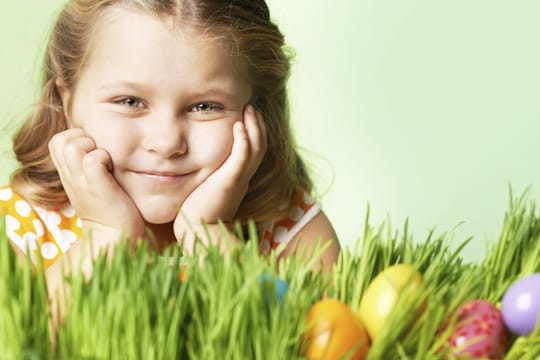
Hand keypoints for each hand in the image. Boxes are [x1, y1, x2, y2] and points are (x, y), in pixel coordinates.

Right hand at [49, 128, 144, 241]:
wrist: (114, 236)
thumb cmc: (109, 206)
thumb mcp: (90, 183)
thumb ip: (87, 164)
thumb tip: (97, 144)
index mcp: (67, 174)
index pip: (58, 140)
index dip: (76, 138)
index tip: (93, 152)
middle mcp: (70, 176)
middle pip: (61, 139)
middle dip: (82, 139)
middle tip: (100, 155)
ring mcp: (81, 182)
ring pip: (73, 145)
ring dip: (93, 147)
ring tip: (106, 162)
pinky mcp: (96, 187)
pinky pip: (94, 159)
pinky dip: (104, 159)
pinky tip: (112, 170)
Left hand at [174, 105, 265, 247]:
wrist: (198, 233)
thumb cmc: (196, 214)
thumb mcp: (203, 189)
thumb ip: (204, 176)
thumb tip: (191, 164)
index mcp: (238, 179)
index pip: (252, 151)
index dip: (253, 133)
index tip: (246, 116)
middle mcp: (242, 178)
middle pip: (259, 146)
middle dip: (257, 125)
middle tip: (251, 106)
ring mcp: (239, 180)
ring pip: (256, 148)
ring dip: (254, 127)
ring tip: (249, 109)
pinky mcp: (230, 182)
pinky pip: (242, 157)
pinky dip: (243, 140)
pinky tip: (238, 125)